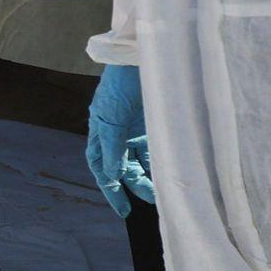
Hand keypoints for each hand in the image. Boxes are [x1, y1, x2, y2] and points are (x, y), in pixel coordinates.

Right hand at [86, 63, 147, 219]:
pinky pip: (158, 150)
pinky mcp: (156, 125)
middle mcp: (118, 134)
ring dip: (150, 178)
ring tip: (162, 194)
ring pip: (142, 162)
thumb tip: (113, 174)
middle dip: (134, 186)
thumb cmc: (120, 86)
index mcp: (101, 133)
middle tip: (148, 203)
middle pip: (124, 168)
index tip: (123, 210)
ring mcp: (138, 130)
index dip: (111, 189)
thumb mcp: (110, 118)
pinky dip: (162, 164)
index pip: (102, 168)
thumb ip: (112, 148)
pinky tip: (169, 175)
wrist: (140, 60)